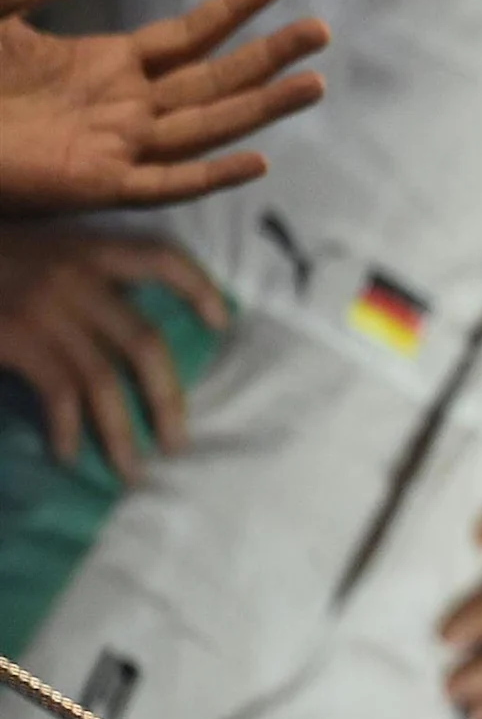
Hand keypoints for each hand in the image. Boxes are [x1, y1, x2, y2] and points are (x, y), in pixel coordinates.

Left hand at [0, 0, 331, 214]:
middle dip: (270, 57)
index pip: (189, 38)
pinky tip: (256, 161)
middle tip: (323, 32)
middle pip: (216, 81)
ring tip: (316, 85)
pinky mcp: (93, 185)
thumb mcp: (5, 2)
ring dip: (262, 109)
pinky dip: (209, 177)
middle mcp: (125, 109)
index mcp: (109, 69)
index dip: (232, 11)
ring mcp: (116, 149)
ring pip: (207, 128)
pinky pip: (163, 185)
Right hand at [0, 229, 218, 480]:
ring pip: (104, 379)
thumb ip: (80, 283)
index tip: (224, 324)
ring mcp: (47, 309)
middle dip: (167, 398)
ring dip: (122, 431)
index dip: (198, 289)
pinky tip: (69, 454)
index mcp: (89, 249)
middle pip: (145, 343)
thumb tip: (122, 342)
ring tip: (132, 470)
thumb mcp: (37, 254)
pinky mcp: (18, 337)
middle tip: (178, 444)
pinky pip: (59, 392)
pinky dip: (69, 428)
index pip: (162, 259)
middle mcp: (77, 276)